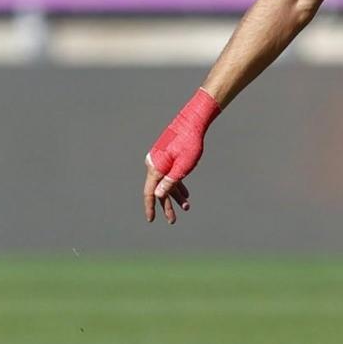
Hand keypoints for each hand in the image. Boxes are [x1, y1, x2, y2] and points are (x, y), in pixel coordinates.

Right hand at [142, 89, 220, 223]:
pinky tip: (186, 195)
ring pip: (165, 182)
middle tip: (173, 220)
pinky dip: (177, 184)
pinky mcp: (166, 156)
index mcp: (155, 167)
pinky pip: (169, 174)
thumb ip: (170, 182)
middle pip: (158, 189)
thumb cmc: (189, 144)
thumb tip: (157, 195)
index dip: (150, 207)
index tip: (151, 219)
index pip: (149, 192)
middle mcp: (154, 164)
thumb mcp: (182, 167)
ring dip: (175, 196)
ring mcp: (160, 160)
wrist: (192, 122)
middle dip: (166, 205)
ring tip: (186, 207)